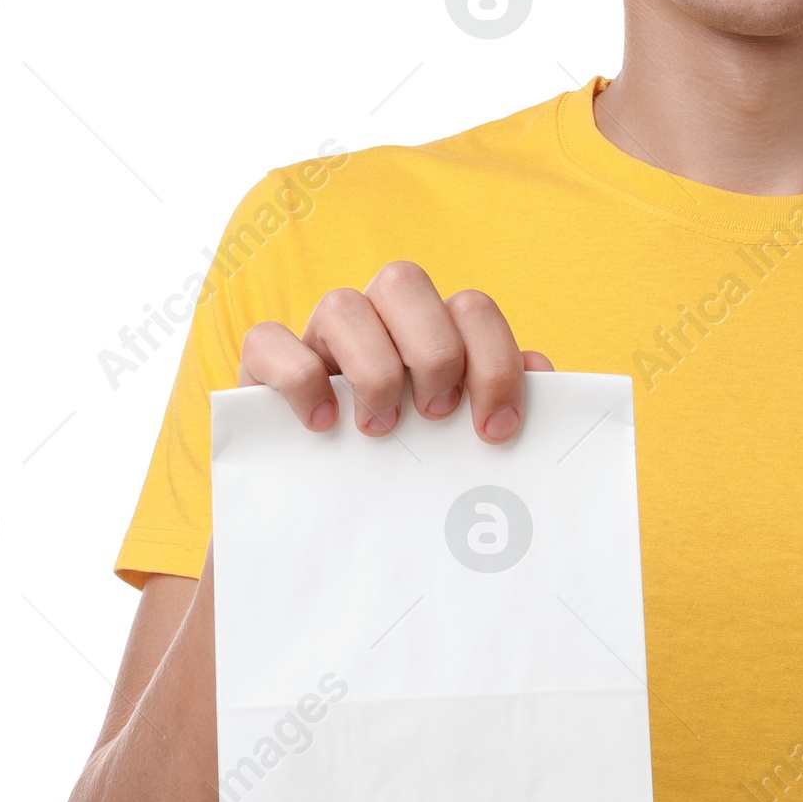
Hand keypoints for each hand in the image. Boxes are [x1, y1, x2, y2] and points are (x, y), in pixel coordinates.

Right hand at [239, 261, 552, 441]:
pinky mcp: (261, 365)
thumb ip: (501, 403)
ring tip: (381, 428)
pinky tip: (322, 426)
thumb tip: (540, 368)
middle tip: (436, 415)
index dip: (493, 363)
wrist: (326, 521)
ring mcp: (317, 337)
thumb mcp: (461, 441)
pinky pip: (269, 339)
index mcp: (431, 329)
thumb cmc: (410, 470)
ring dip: (373, 368)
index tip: (494, 431)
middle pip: (403, 280)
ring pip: (341, 302)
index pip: (471, 309)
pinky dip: (300, 379)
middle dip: (433, 350)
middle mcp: (375, 319)